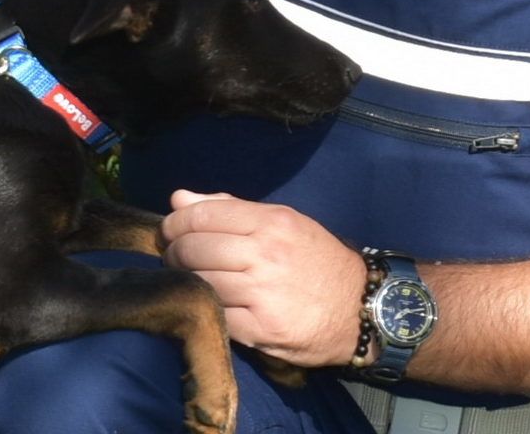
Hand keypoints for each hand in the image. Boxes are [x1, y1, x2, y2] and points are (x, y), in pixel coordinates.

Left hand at [159, 190, 367, 367]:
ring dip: (186, 282)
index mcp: (271, 222)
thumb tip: (179, 199)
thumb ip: (230, 209)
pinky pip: (216, 315)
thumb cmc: (317, 261)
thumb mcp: (283, 223)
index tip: (168, 233)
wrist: (361, 308)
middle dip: (174, 254)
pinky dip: (206, 308)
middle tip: (174, 259)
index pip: (203, 215)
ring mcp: (263, 293)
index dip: (176, 224)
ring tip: (189, 281)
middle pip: (195, 249)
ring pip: (200, 282)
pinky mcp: (262, 330)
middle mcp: (266, 254)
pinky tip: (209, 304)